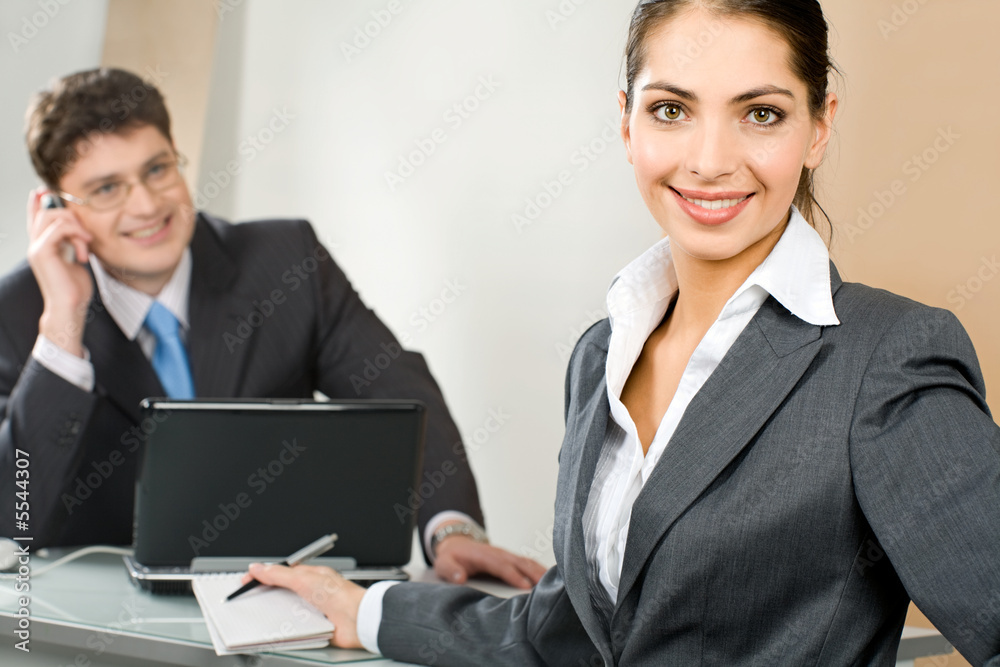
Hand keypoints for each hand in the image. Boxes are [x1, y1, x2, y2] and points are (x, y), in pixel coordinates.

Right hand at [26, 188, 93, 356]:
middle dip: (71, 215)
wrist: (70, 308)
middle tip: (86, 236)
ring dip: (77, 227)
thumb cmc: (75, 288)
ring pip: (53, 216)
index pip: (35, 217)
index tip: (44, 190)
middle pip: (47, 211)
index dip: (37, 201)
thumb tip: (80, 229)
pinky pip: (58, 228)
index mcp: (43, 245)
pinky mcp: (42, 253)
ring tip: (86, 246)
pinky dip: (76, 234)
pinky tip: (84, 247)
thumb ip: (72, 242)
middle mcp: (35, 244)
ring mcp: (36, 248)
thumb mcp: (76, 258)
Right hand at [241, 563, 366, 648]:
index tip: (246, 582)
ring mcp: (313, 610)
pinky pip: (295, 629)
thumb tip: (259, 567)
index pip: (281, 574)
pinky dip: (287, 630)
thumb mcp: (303, 579)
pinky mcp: (314, 627)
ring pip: (286, 612)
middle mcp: (311, 592)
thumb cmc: (339, 595)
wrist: (357, 619)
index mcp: (310, 576)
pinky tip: (282, 629)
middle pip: (281, 594)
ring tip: (263, 616)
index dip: (262, 577)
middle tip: (249, 602)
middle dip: (266, 598)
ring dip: (277, 615)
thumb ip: (279, 574)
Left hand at [433, 536, 546, 588]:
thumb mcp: (443, 564)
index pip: (501, 566)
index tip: (525, 587)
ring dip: (540, 572)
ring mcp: (506, 555)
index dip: (514, 576)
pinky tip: (552, 578)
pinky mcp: (511, 559)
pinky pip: (527, 563)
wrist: (456, 544)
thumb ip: (450, 570)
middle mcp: (498, 553)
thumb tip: (460, 578)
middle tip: (549, 587)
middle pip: (519, 563)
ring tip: (556, 583)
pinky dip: (540, 569)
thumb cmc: (451, 557)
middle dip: (534, 574)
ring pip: (526, 562)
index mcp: (484, 555)